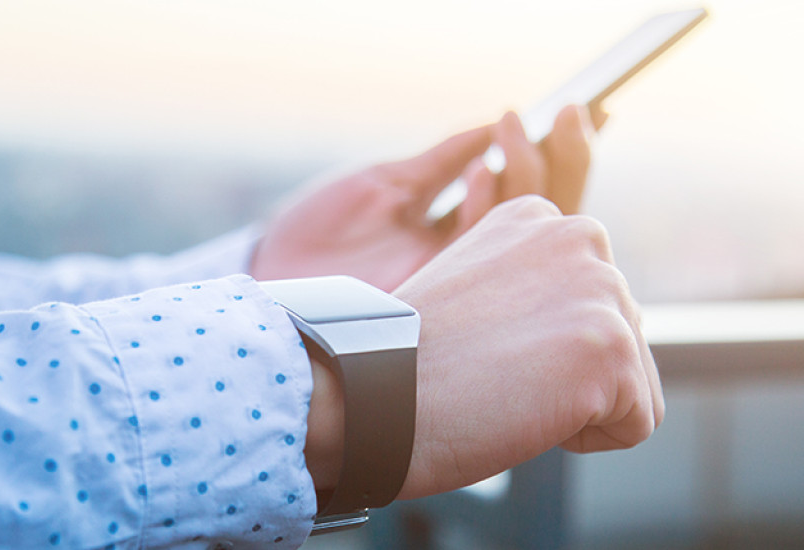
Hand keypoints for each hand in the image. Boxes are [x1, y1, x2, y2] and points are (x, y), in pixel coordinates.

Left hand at [250, 106, 597, 290]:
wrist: (272, 272)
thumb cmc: (323, 227)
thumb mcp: (388, 182)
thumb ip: (443, 161)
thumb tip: (493, 128)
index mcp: (455, 227)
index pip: (522, 189)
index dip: (554, 154)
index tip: (579, 113)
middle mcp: (464, 254)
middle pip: (537, 212)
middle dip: (564, 163)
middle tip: (573, 116)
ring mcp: (451, 272)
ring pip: (519, 233)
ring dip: (526, 174)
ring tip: (515, 128)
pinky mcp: (432, 289)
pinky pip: (476, 247)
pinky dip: (483, 205)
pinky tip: (480, 171)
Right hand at [391, 195, 662, 498]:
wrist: (373, 392)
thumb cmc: (411, 357)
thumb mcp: (478, 288)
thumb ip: (533, 284)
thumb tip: (576, 321)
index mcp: (541, 217)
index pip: (589, 301)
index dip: (541, 344)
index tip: (486, 346)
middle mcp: (580, 235)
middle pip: (620, 336)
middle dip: (568, 373)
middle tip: (495, 371)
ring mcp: (601, 287)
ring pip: (633, 380)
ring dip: (577, 404)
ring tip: (509, 387)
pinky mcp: (613, 345)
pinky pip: (638, 422)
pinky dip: (587, 438)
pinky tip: (527, 410)